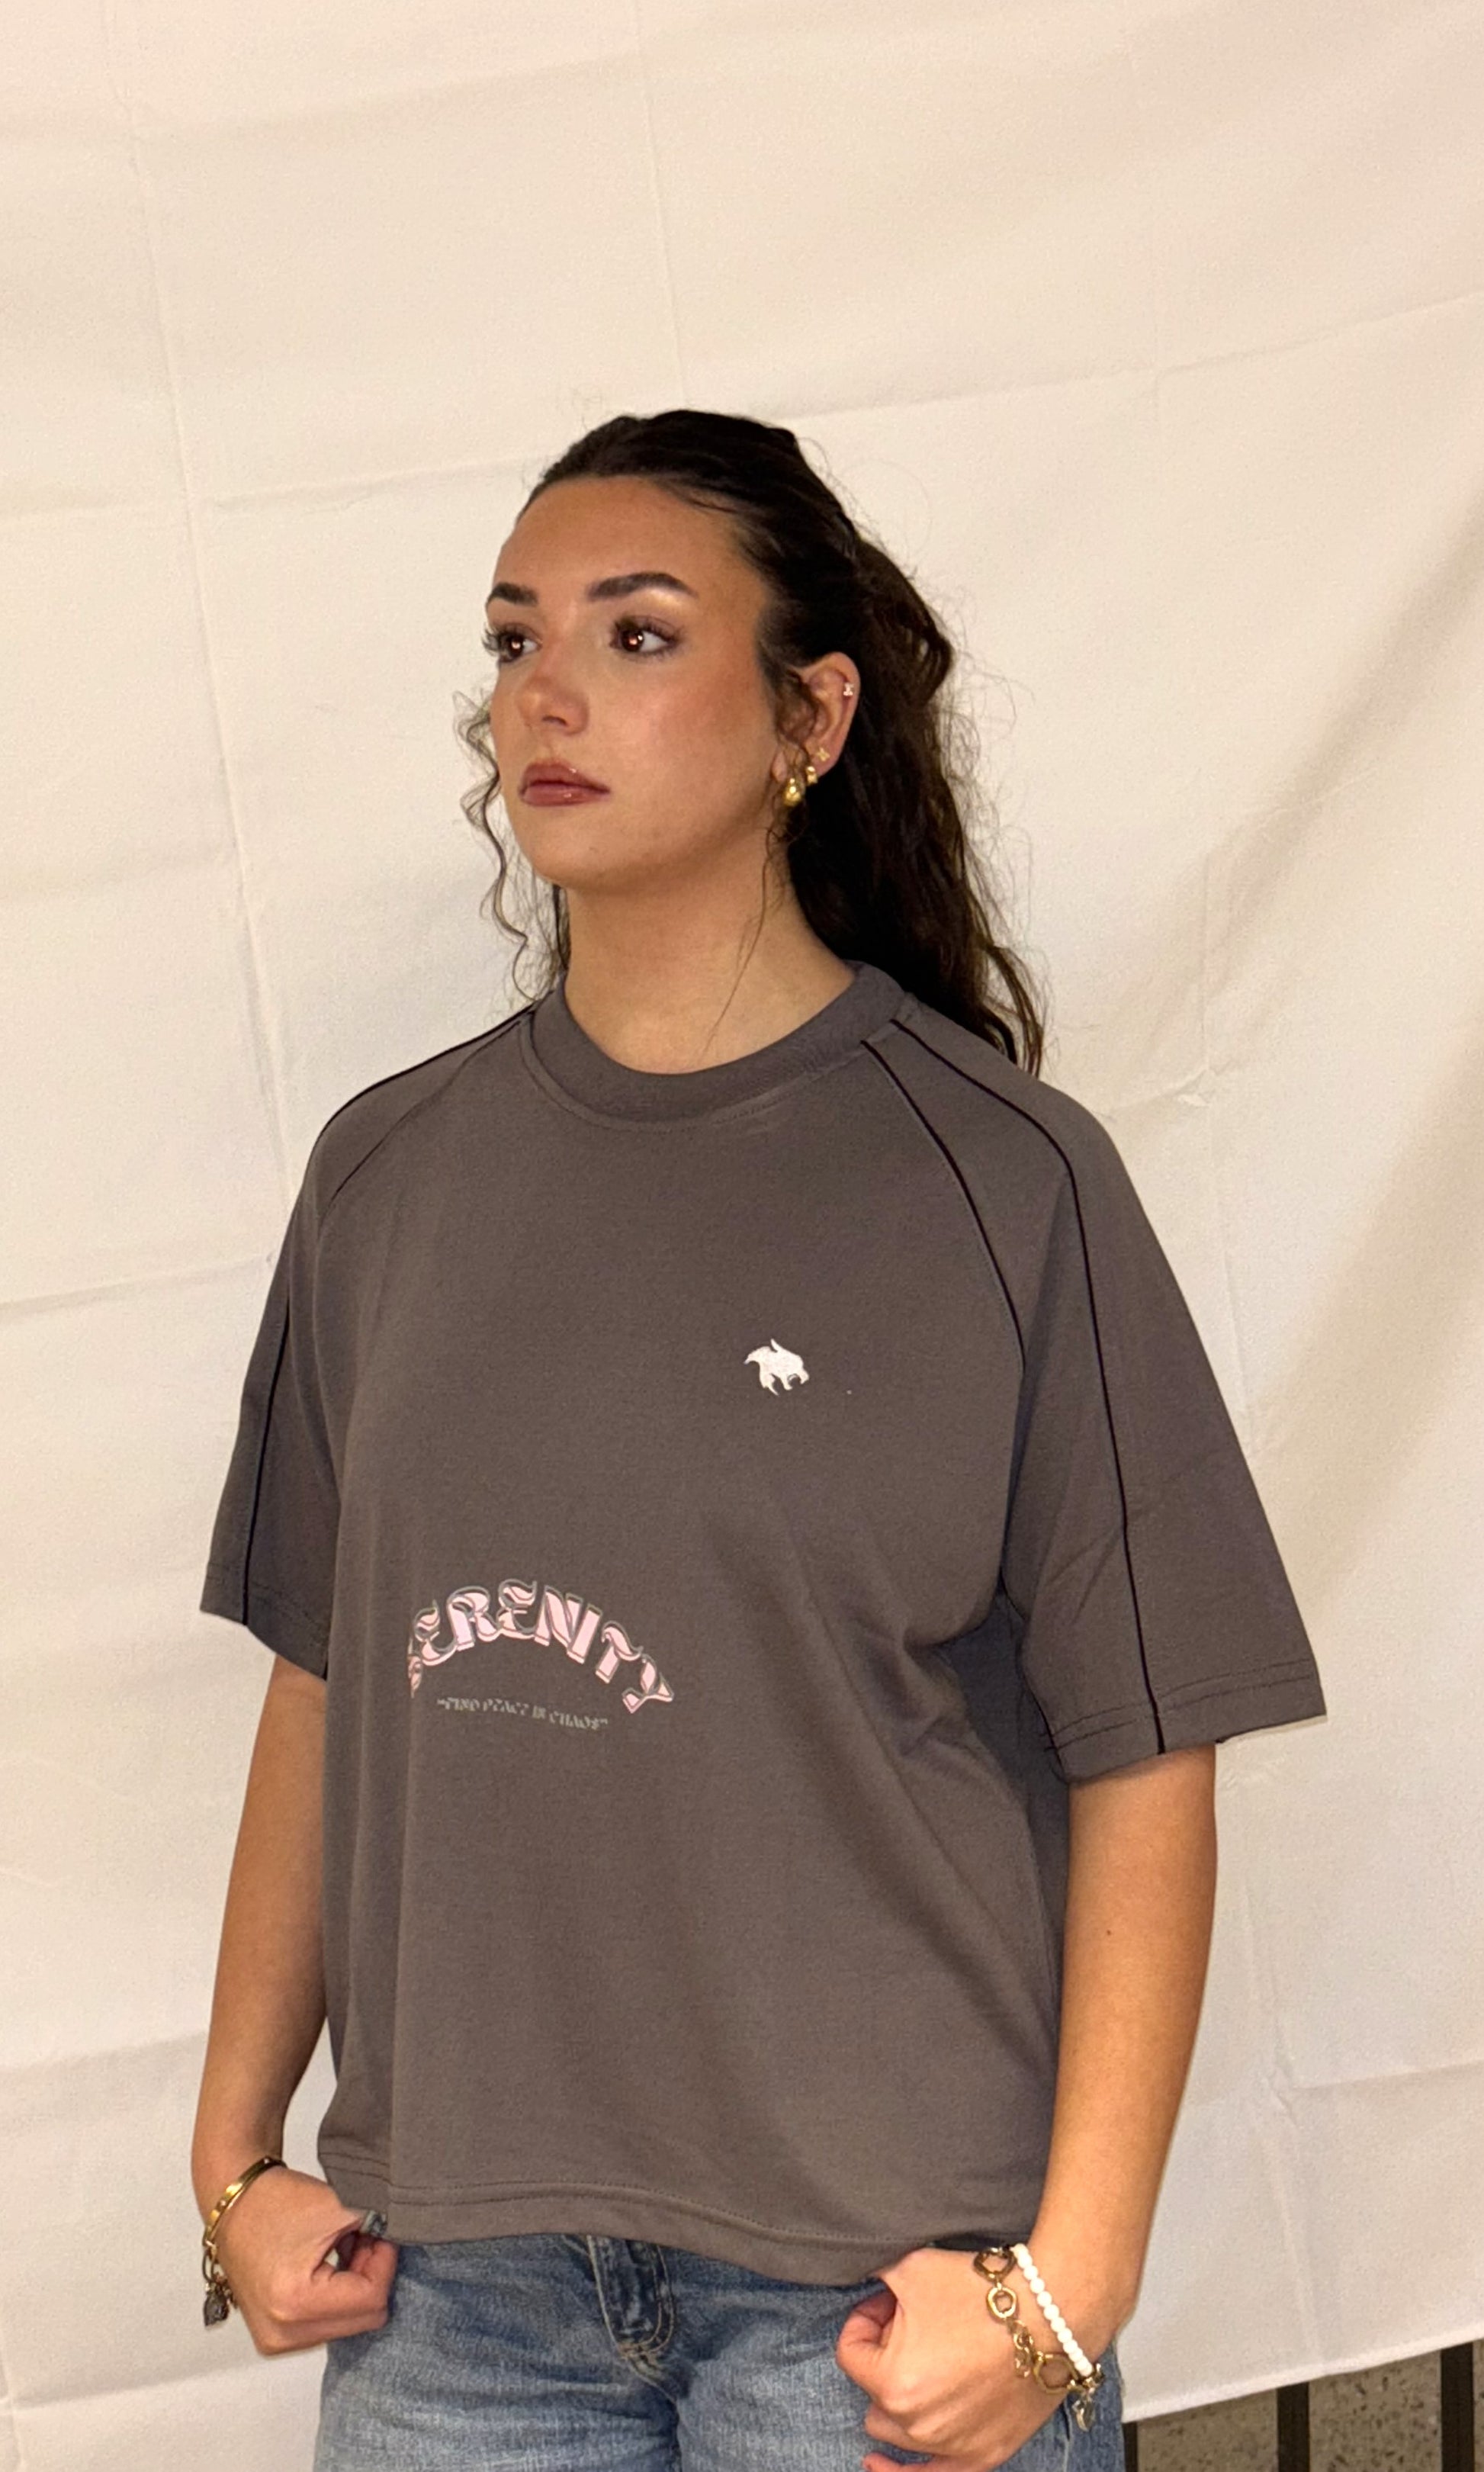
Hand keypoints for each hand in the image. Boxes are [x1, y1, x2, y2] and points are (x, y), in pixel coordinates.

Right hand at [207, 2165, 398, 2355]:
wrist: (233, 2204)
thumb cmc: (275, 2202)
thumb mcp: (337, 2209)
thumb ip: (377, 2229)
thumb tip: (401, 2245)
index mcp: (295, 2303)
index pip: (371, 2300)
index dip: (384, 2263)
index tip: (380, 2234)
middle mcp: (282, 2333)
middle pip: (362, 2320)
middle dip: (371, 2277)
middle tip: (362, 2240)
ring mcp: (276, 2340)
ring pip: (348, 2325)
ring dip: (354, 2289)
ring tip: (342, 2250)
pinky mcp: (274, 2337)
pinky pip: (326, 2325)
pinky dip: (336, 2298)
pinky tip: (329, 2267)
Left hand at [835, 2247, 1067, 2471]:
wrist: (1051, 2316)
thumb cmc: (984, 2294)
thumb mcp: (910, 2267)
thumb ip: (872, 2279)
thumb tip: (862, 2286)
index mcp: (892, 2381)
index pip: (850, 2353)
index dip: (866, 2319)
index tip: (889, 2302)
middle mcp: (916, 2423)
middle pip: (873, 2392)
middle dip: (885, 2357)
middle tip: (914, 2325)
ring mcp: (949, 2445)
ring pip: (895, 2430)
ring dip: (900, 2397)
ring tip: (928, 2362)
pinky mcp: (982, 2456)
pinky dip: (902, 2471)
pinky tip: (878, 2464)